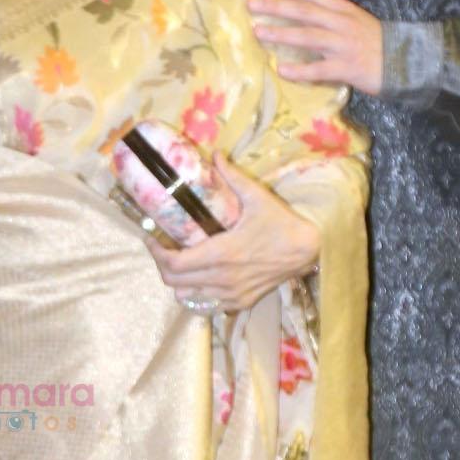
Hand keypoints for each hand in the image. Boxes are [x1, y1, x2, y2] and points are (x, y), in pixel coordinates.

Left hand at [152, 156, 320, 311]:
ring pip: (187, 297)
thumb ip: (231, 177)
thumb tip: (214, 154)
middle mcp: (223, 278)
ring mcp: (232, 294)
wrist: (308, 250)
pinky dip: (196, 293)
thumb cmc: (281, 223)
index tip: (151, 238)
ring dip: (177, 281)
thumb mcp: (257, 197)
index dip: (155, 253)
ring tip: (179, 262)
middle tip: (162, 248)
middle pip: (174, 282)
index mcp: (222, 253)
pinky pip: (206, 304)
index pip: (174, 263)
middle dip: (162, 265)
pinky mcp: (241, 302)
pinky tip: (199, 278)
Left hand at [248, 0, 383, 94]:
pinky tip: (281, 70)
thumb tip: (300, 12)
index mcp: (341, 8)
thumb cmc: (376, 41)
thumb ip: (330, 15)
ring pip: (308, 36)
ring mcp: (343, 45)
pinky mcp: (347, 68)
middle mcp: (340, 23)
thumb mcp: (354, 20)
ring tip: (258, 32)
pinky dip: (299, 70)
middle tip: (250, 3)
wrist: (408, 60)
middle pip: (303, 10)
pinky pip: (319, 69)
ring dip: (281, 33)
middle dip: (275, 5)